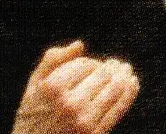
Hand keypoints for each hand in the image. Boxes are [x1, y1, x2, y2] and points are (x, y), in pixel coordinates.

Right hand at [12, 42, 139, 133]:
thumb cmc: (32, 113)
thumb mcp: (34, 83)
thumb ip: (53, 59)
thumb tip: (80, 44)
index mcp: (54, 88)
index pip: (86, 64)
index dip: (92, 62)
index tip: (91, 66)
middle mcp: (70, 104)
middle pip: (103, 75)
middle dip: (110, 67)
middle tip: (114, 64)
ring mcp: (84, 121)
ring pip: (115, 88)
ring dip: (124, 75)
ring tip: (126, 69)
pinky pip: (119, 108)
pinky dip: (130, 92)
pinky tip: (133, 82)